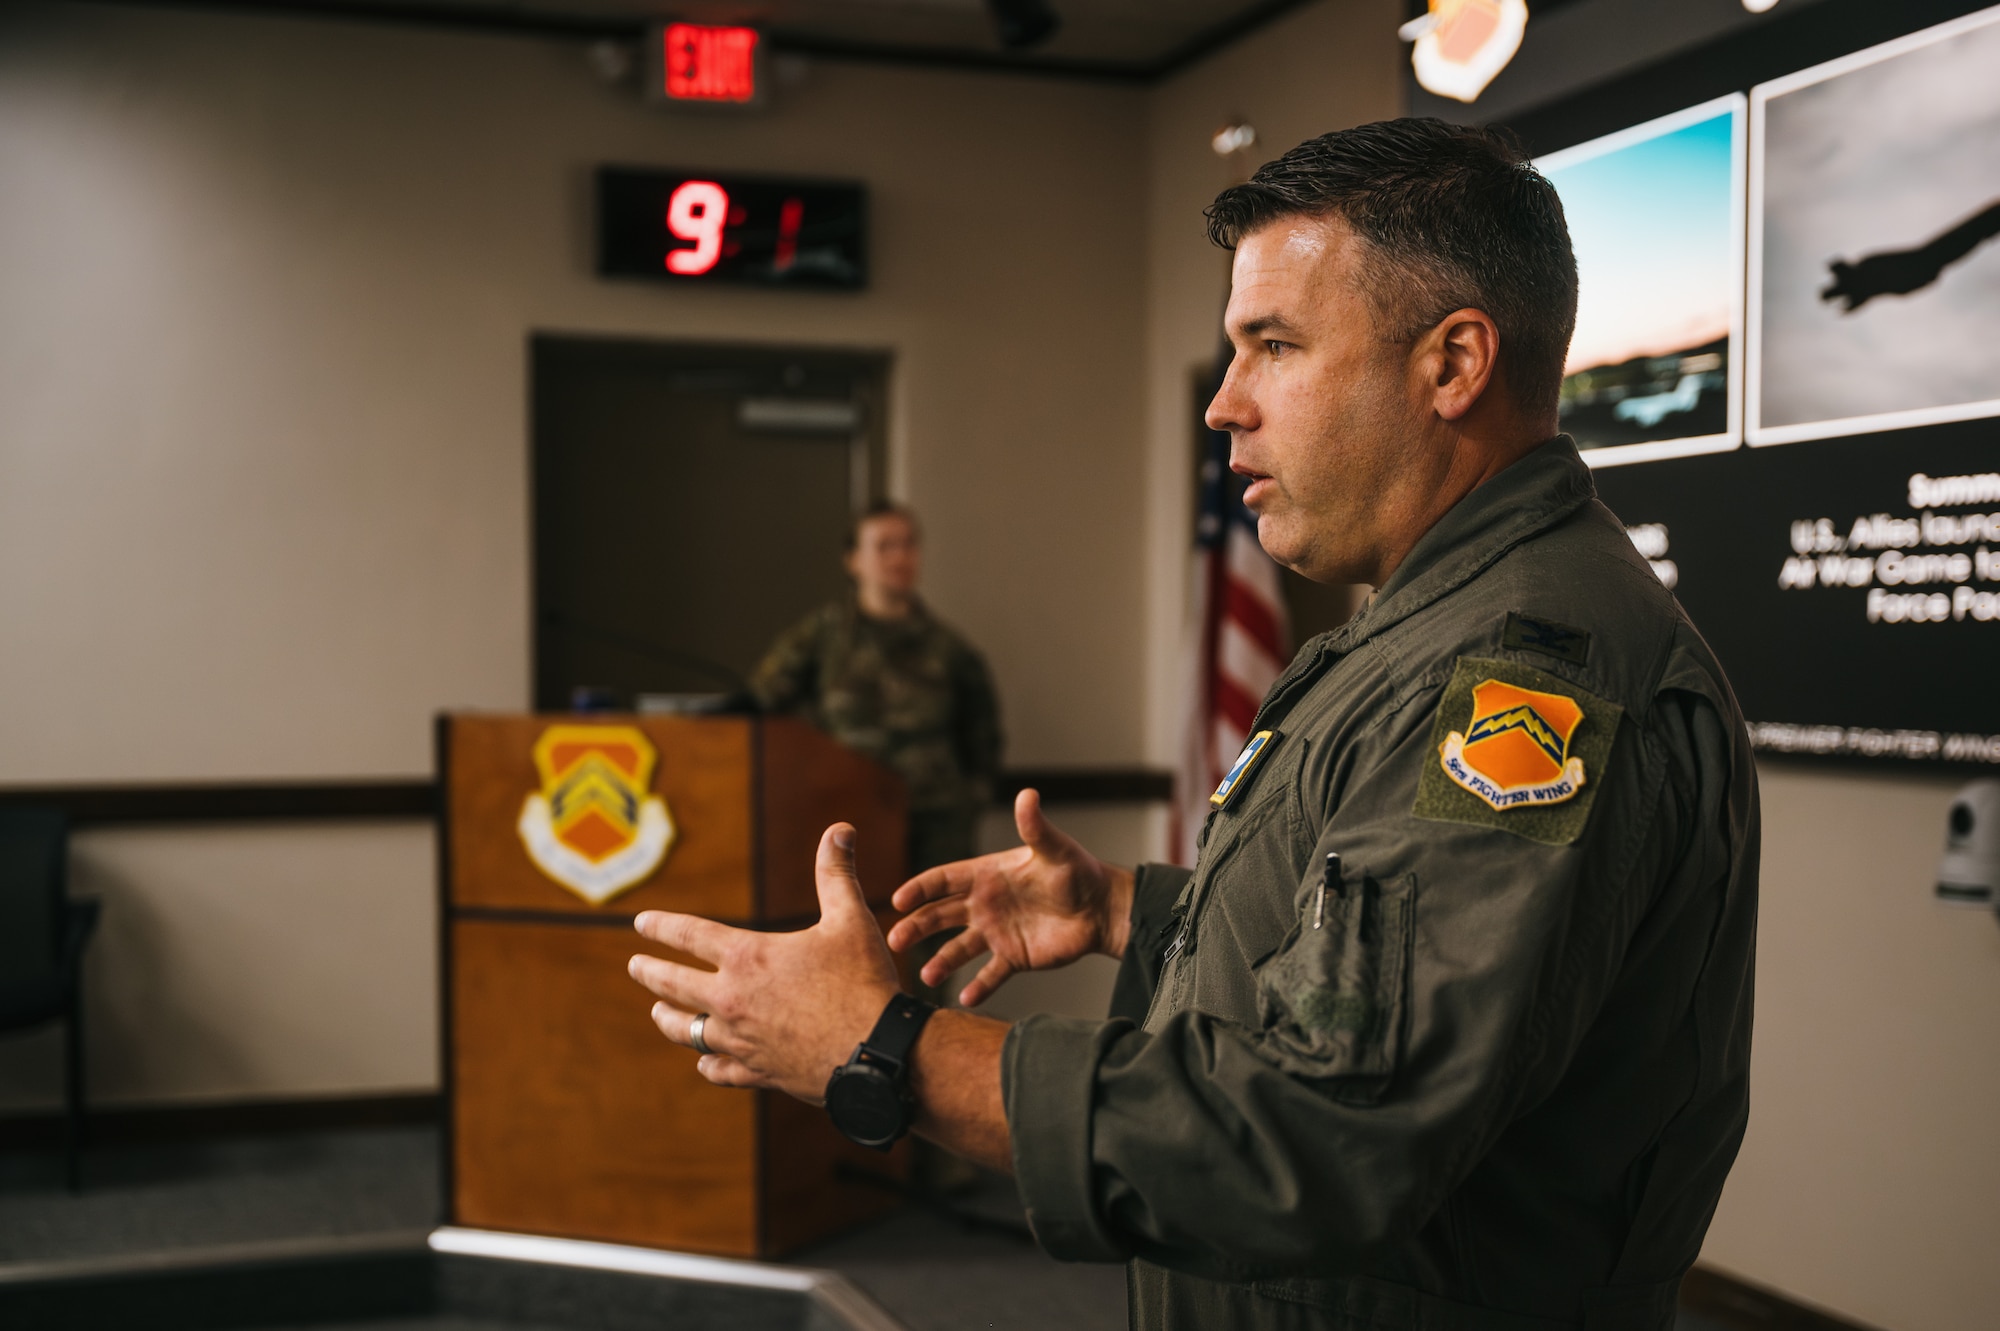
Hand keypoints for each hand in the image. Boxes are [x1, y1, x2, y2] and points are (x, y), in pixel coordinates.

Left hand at [627, 823, 899, 1101]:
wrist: (875, 1053)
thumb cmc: (863, 982)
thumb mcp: (850, 920)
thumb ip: (835, 874)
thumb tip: (840, 829)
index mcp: (747, 957)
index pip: (689, 935)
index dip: (661, 926)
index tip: (640, 923)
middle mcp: (732, 1000)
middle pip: (674, 985)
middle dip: (650, 973)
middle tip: (634, 966)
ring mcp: (740, 1040)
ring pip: (687, 1031)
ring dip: (668, 1020)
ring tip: (657, 1013)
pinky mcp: (756, 1072)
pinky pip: (719, 1069)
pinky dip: (708, 1064)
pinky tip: (704, 1064)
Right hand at [886, 788, 1133, 1006]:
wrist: (1101, 909)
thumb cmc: (1078, 872)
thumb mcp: (1055, 849)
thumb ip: (1035, 827)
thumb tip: (1028, 794)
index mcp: (986, 876)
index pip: (943, 880)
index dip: (920, 889)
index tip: (898, 900)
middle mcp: (984, 905)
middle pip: (940, 916)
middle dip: (916, 927)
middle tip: (895, 941)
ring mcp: (996, 933)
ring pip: (958, 949)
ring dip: (940, 962)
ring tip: (926, 977)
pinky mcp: (1014, 957)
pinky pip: (990, 974)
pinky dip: (978, 987)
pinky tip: (964, 999)